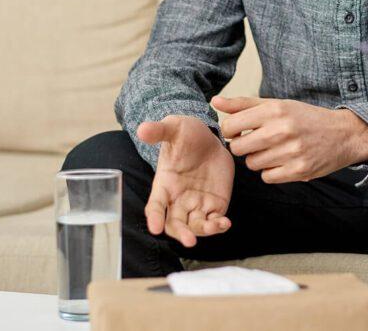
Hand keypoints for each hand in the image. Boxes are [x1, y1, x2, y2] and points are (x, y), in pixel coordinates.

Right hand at [136, 116, 233, 247]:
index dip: (154, 217)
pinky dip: (219, 225)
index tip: (154, 228)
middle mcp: (178, 199)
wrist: (209, 138)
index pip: (155, 205)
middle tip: (189, 240)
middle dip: (181, 233)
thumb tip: (141, 129)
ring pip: (196, 226)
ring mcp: (196, 204)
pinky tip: (225, 223)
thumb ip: (159, 131)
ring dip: (203, 230)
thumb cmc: (186, 134)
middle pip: (175, 224)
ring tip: (216, 226)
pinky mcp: (214, 204)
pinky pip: (214, 220)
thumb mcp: (174, 128)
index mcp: (164, 184)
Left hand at [214, 96, 367, 183]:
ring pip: (252, 164)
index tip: (241, 131)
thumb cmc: (305, 118)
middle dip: (242, 147)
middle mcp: (282, 130)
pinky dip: (271, 172)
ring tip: (274, 151)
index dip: (231, 131)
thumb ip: (244, 104)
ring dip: (258, 159)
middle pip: (237, 148)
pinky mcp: (299, 171)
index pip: (230, 126)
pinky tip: (283, 161)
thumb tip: (214, 101)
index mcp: (275, 110)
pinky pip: (267, 177)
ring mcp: (291, 152)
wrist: (343, 134)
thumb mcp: (277, 104)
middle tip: (257, 142)